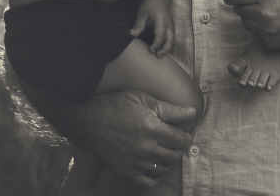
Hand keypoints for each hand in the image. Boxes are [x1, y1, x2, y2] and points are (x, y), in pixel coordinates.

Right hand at [80, 91, 195, 187]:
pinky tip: (153, 164)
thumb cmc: (115, 104)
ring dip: (168, 160)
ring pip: (163, 168)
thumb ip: (170, 109)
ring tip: (165, 151)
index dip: (186, 136)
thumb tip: (192, 113)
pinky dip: (154, 175)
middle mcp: (146, 148)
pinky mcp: (125, 170)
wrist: (87, 119)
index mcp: (153, 128)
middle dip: (178, 148)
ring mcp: (135, 161)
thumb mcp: (143, 98)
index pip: (181, 139)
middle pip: (174, 155)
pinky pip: (147, 180)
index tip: (184, 132)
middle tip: (175, 141)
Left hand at [131, 0, 174, 55]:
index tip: (151, 50)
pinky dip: (168, 44)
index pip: (160, 35)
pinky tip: (162, 49)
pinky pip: (172, 37)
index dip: (156, 44)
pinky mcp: (172, 27)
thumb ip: (139, 25)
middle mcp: (169, 24)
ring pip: (173, 39)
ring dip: (168, 48)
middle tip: (157, 56)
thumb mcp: (142, 14)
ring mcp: (172, 25)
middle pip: (171, 39)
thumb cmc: (150, 5)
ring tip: (159, 55)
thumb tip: (132, 35)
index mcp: (161, 20)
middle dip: (165, 49)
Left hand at [223, 0, 279, 51]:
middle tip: (255, 0)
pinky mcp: (271, 42)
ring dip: (250, 16)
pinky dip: (260, 27)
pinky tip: (274, 21)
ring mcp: (267, 30)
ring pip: (245, 22)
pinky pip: (256, 33)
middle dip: (243, 4)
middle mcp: (265, 13)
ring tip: (266, 10)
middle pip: (238, 9)